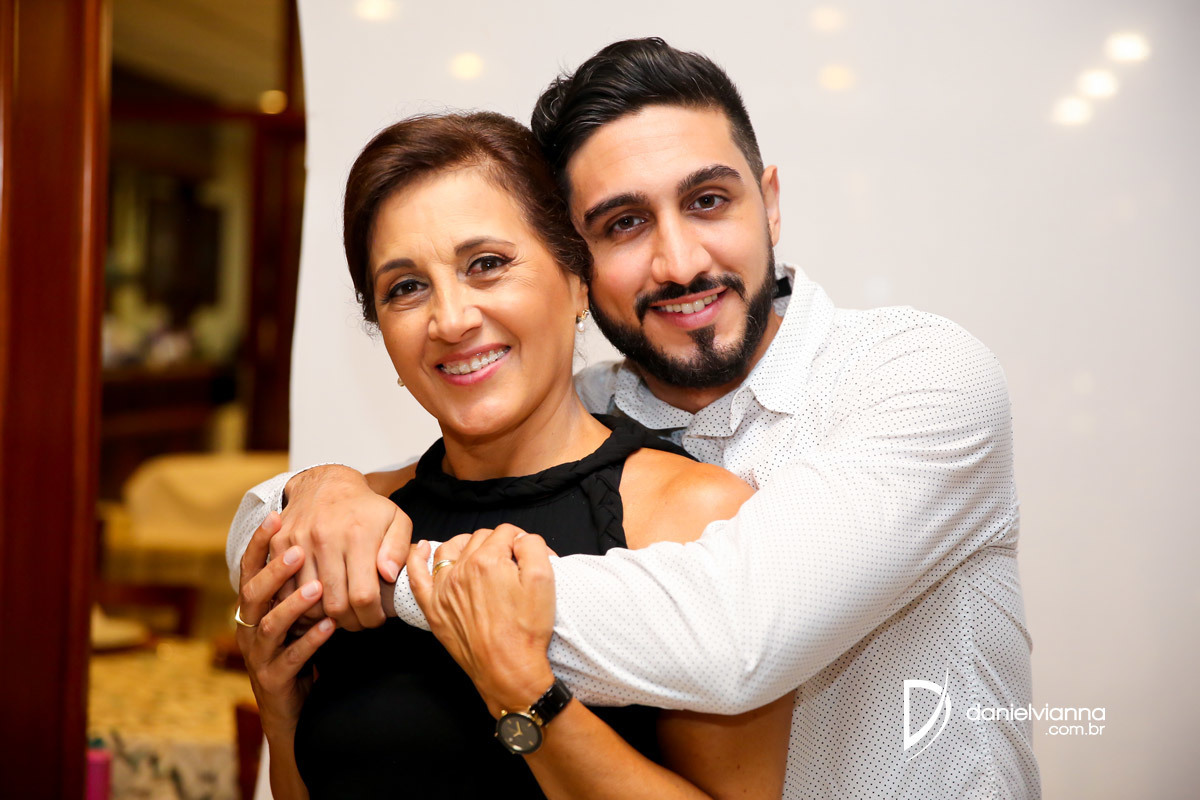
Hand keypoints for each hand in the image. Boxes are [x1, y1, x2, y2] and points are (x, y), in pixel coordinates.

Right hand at [236, 519, 335, 736]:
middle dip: (274, 570)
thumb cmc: (302, 649)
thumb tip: (320, 539)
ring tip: (317, 588)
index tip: (276, 516)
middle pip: (254, 593)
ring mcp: (259, 655)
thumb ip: (305, 579)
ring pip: (268, 625)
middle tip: (298, 550)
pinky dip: (309, 641)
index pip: (250, 568)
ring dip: (292, 605)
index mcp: (254, 606)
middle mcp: (249, 627)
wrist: (294, 710)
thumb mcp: (301, 612)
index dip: (260, 543)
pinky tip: (329, 628)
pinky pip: (290, 658)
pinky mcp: (273, 680)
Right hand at [265, 466, 411, 629]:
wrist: (325, 484)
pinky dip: (300, 604)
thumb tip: (388, 576)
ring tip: (341, 612)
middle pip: (335, 605)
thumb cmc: (365, 508)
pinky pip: (285, 591)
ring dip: (326, 616)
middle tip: (360, 620)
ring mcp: (298, 542)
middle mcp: (325, 539)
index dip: (372, 616)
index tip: (377, 617)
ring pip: (308, 603)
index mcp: (358, 535)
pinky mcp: (278, 545)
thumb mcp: (395, 520)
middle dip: (351, 622)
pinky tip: (318, 601)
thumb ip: (398, 549)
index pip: (363, 595)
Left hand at [408, 524, 556, 716]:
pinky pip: (417, 576)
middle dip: (499, 544)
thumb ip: (532, 546)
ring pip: (451, 549)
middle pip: (480, 538)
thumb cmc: (526, 631)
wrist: (508, 670)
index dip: (522, 542)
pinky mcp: (434, 608)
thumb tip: (520, 538)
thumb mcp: (544, 580)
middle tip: (513, 564)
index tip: (529, 557)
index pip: (506, 533)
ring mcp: (443, 589)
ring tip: (480, 551)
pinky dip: (417, 558)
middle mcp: (461, 570)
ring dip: (466, 543)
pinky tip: (423, 549)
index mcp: (488, 561)